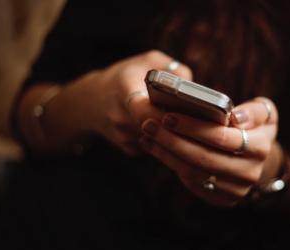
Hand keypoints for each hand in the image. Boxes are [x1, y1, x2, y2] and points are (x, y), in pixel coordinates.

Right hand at [22, 50, 191, 154]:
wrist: (90, 102)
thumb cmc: (124, 77)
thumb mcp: (146, 61)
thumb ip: (171, 68)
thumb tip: (193, 86)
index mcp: (124, 90)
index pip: (144, 108)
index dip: (165, 113)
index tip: (184, 110)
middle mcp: (121, 117)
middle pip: (157, 128)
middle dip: (178, 125)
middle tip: (199, 119)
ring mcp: (124, 137)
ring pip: (159, 140)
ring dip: (175, 133)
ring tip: (191, 123)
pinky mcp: (129, 149)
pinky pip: (155, 146)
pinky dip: (166, 139)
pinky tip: (172, 129)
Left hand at [139, 97, 279, 206]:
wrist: (255, 159)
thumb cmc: (253, 128)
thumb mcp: (264, 113)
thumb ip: (254, 111)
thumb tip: (235, 118)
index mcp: (260, 148)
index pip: (221, 138)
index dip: (192, 127)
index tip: (168, 116)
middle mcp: (250, 173)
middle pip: (203, 158)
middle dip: (172, 140)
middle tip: (149, 125)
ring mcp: (235, 190)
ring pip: (193, 172)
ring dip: (166, 153)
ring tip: (148, 135)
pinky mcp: (221, 199)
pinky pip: (191, 183)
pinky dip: (171, 164)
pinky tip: (156, 148)